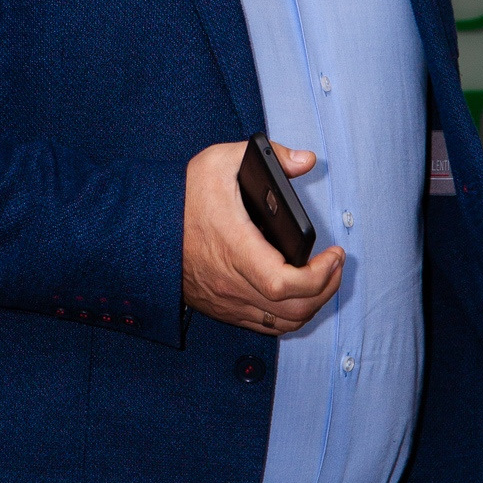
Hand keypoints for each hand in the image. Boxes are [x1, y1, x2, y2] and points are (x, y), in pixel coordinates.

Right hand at [182, 139, 343, 334]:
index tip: (334, 254)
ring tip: (322, 278)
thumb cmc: (184, 195)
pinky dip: (290, 315)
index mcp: (235, 247)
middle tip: (336, 263)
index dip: (319, 276)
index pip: (285, 283)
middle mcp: (231, 282)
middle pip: (293, 309)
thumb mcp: (222, 160)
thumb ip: (270, 156)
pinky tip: (297, 293)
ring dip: (311, 305)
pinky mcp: (223, 309)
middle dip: (326, 289)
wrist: (146, 227)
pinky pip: (266, 326)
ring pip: (282, 323)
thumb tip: (305, 161)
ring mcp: (226, 300)